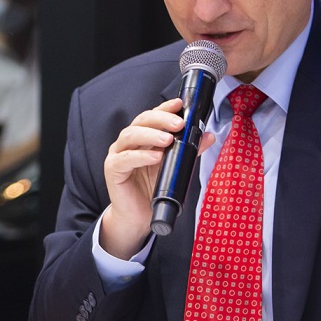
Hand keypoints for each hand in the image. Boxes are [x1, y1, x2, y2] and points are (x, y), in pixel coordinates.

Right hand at [101, 100, 214, 258]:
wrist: (138, 216)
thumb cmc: (152, 189)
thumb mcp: (174, 167)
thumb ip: (188, 150)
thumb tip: (208, 136)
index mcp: (141, 137)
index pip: (151, 116)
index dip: (164, 109)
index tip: (179, 104)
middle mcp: (128, 142)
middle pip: (141, 121)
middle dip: (161, 120)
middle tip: (179, 124)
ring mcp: (118, 154)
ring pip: (131, 135)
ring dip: (151, 135)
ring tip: (168, 139)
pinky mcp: (112, 169)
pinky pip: (125, 159)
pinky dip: (141, 156)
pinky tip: (155, 157)